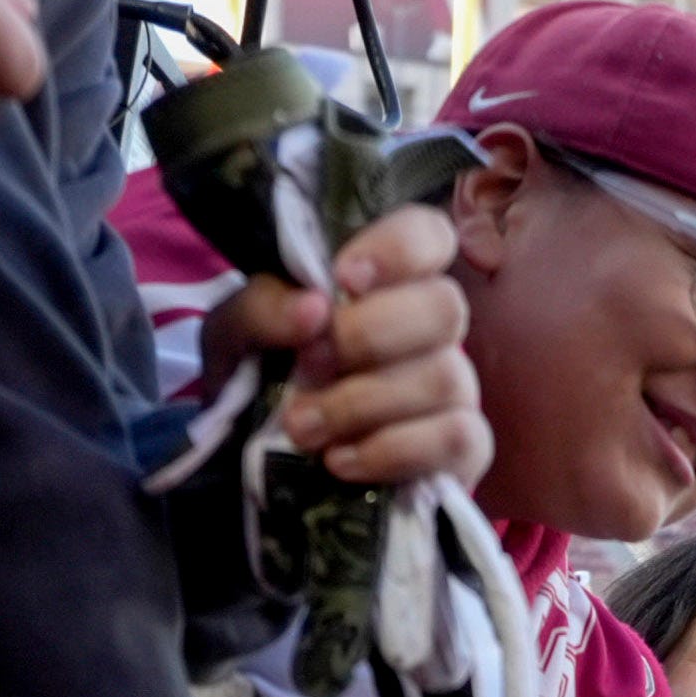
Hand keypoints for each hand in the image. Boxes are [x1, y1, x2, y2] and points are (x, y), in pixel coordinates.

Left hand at [215, 208, 484, 487]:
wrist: (253, 461)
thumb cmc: (260, 379)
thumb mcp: (234, 335)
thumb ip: (262, 310)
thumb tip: (314, 309)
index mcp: (386, 283)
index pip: (430, 235)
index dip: (400, 248)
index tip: (345, 277)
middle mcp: (429, 330)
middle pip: (445, 307)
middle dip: (371, 337)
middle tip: (310, 365)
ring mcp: (453, 389)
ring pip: (444, 378)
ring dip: (363, 404)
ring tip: (303, 426)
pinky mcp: (460, 449)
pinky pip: (458, 438)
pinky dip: (393, 451)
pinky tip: (342, 460)